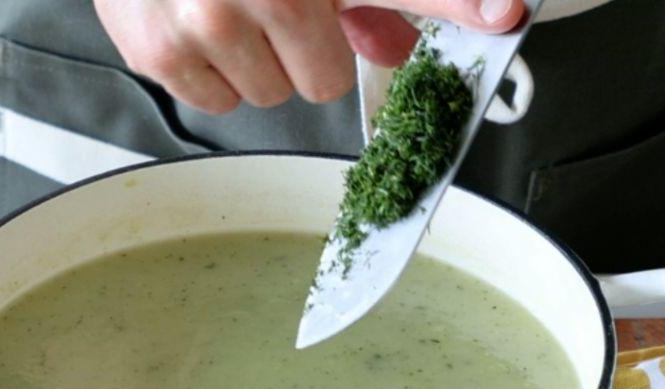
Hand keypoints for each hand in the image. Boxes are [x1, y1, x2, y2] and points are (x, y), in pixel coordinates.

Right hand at [95, 0, 525, 113]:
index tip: (503, 14)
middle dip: (299, 51)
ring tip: (224, 8)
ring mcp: (207, 22)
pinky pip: (216, 103)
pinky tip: (192, 23)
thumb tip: (433, 33)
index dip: (466, 4)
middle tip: (267, 6)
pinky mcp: (161, 51)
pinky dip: (206, 73)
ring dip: (252, 63)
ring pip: (268, 97)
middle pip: (321, 82)